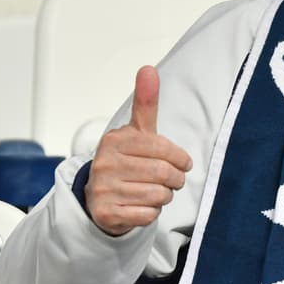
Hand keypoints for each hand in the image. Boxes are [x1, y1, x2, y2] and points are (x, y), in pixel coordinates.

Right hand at [84, 66, 192, 236]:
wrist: (100, 197)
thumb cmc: (126, 160)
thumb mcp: (137, 131)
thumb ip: (145, 102)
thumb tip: (148, 69)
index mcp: (115, 140)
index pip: (163, 150)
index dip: (180, 158)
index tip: (183, 163)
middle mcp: (105, 163)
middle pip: (164, 174)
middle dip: (175, 179)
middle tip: (172, 180)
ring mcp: (103, 189)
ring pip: (158, 195)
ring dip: (164, 196)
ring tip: (155, 191)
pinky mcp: (106, 213)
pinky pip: (148, 215)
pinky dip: (152, 212)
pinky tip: (141, 205)